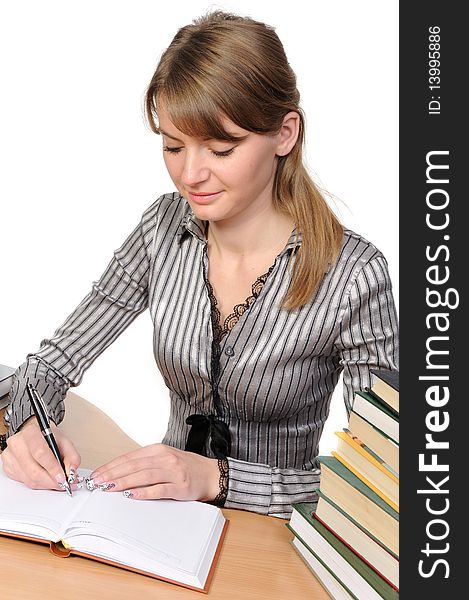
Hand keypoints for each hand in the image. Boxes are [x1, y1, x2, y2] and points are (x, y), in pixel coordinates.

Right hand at [1, 418, 80, 490]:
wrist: (36, 434)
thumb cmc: (48, 437)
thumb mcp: (64, 440)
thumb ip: (72, 455)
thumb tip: (72, 471)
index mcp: (30, 433)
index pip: (40, 453)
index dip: (53, 468)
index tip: (63, 478)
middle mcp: (17, 444)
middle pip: (34, 470)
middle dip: (51, 481)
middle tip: (64, 483)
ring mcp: (10, 457)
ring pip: (29, 480)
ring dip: (47, 484)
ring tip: (58, 482)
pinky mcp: (9, 468)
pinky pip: (25, 482)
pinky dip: (39, 484)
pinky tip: (46, 479)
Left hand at [89, 444, 220, 501]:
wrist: (210, 474)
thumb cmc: (184, 467)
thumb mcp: (164, 459)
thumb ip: (144, 464)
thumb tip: (117, 474)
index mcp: (157, 450)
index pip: (129, 457)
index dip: (111, 466)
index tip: (97, 475)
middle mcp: (164, 458)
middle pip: (133, 466)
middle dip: (113, 474)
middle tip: (97, 483)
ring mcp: (173, 471)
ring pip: (144, 476)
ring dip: (125, 482)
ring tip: (110, 488)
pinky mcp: (180, 485)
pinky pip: (160, 489)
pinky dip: (145, 492)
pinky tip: (133, 495)